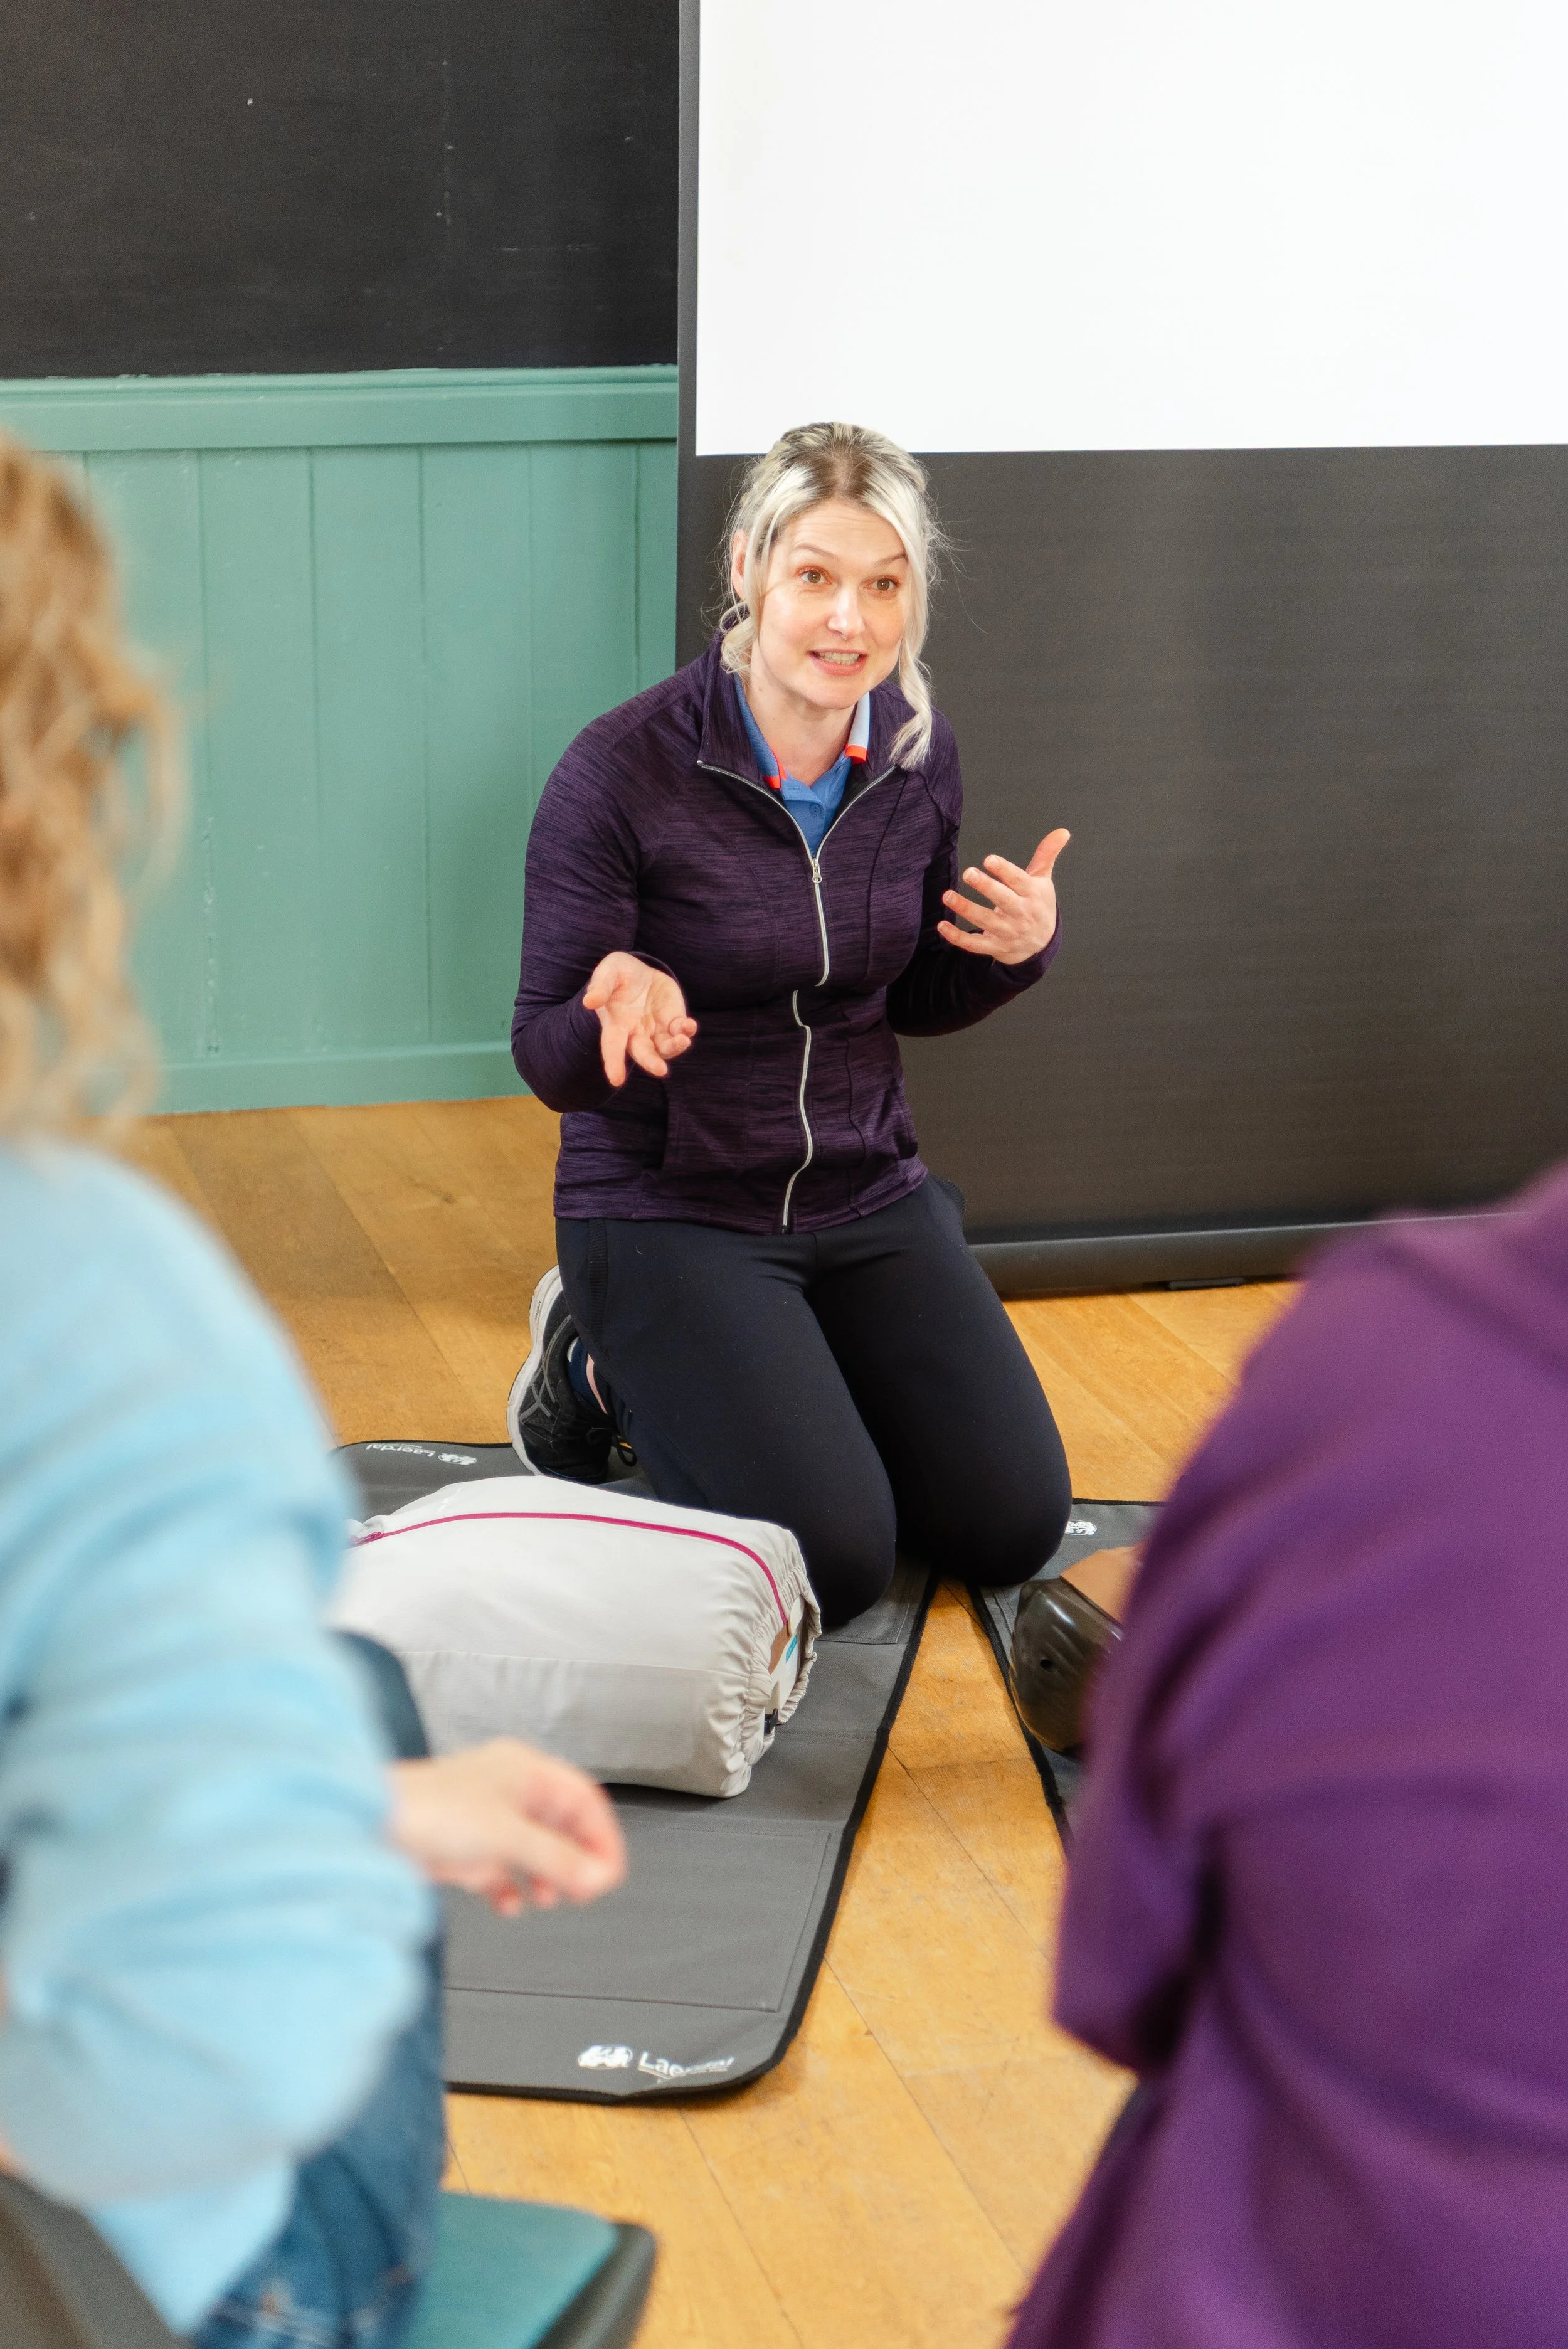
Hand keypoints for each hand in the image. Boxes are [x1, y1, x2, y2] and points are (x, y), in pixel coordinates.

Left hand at [389, 1740, 626, 1917]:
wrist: (371, 1825)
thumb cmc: (429, 1809)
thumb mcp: (507, 1835)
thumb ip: (556, 1858)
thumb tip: (595, 1877)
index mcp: (525, 1770)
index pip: (583, 1799)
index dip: (602, 1837)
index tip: (609, 1872)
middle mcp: (509, 1791)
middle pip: (561, 1826)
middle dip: (576, 1860)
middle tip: (587, 1890)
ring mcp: (487, 1820)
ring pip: (534, 1849)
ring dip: (547, 1876)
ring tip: (553, 1898)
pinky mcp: (465, 1847)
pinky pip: (502, 1870)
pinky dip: (512, 1888)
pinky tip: (511, 1904)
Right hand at [583, 951, 697, 1086]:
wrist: (640, 973)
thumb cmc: (618, 975)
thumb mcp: (608, 972)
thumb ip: (600, 986)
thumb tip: (589, 1002)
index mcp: (615, 1024)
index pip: (612, 1046)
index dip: (614, 1063)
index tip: (616, 1080)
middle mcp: (636, 1033)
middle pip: (643, 1053)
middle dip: (651, 1062)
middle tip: (660, 1070)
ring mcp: (656, 1030)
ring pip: (665, 1048)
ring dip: (674, 1047)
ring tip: (682, 1040)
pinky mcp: (673, 1021)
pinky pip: (680, 1031)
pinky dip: (686, 1030)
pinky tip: (689, 1025)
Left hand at [937, 829, 1069, 965]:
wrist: (1042, 944)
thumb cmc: (1038, 905)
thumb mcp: (1043, 880)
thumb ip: (1046, 855)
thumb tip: (1062, 831)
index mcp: (1032, 895)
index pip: (1019, 881)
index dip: (1005, 870)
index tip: (989, 859)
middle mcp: (1021, 914)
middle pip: (1003, 900)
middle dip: (986, 887)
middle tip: (968, 873)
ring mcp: (1007, 932)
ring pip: (985, 921)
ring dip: (965, 909)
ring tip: (948, 895)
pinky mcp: (995, 946)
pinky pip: (974, 944)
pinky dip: (957, 938)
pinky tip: (942, 926)